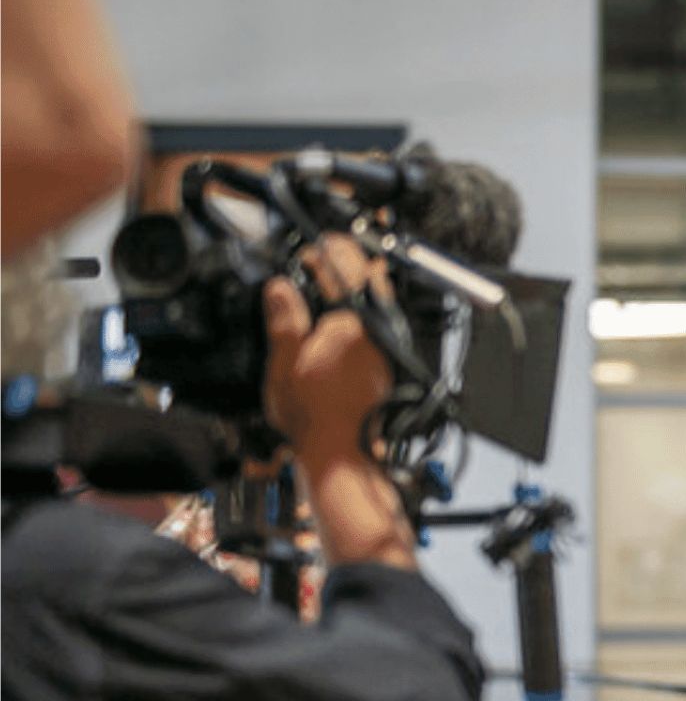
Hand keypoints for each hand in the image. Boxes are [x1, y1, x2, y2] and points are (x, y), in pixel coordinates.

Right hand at [261, 234, 391, 457]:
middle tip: (322, 258)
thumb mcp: (284, 365)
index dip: (324, 249)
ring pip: (380, 298)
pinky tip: (345, 316)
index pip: (345, 265)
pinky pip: (381, 322)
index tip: (307, 251)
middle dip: (346, 261)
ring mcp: (387, 345)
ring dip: (358, 282)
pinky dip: (365, 310)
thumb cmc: (314, 416)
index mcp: (351, 323)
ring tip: (331, 280)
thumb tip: (279, 286)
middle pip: (370, 276)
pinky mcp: (390, 361)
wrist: (342, 451)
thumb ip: (284, 321)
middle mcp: (377, 330)